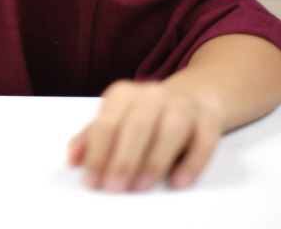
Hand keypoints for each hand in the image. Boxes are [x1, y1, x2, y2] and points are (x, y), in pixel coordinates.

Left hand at [68, 80, 223, 192]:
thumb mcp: (114, 122)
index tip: (92, 180)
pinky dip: (192, 163)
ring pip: (171, 129)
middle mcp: (153, 94)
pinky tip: (178, 182)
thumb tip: (72, 159)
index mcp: (124, 93)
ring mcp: (183, 105)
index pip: (107, 121)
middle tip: (114, 187)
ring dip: (155, 160)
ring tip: (142, 187)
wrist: (188, 100)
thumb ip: (91, 139)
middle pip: (137, 124)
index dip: (98, 152)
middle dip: (123, 159)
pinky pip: (204, 141)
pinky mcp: (208, 120)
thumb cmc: (143, 118)